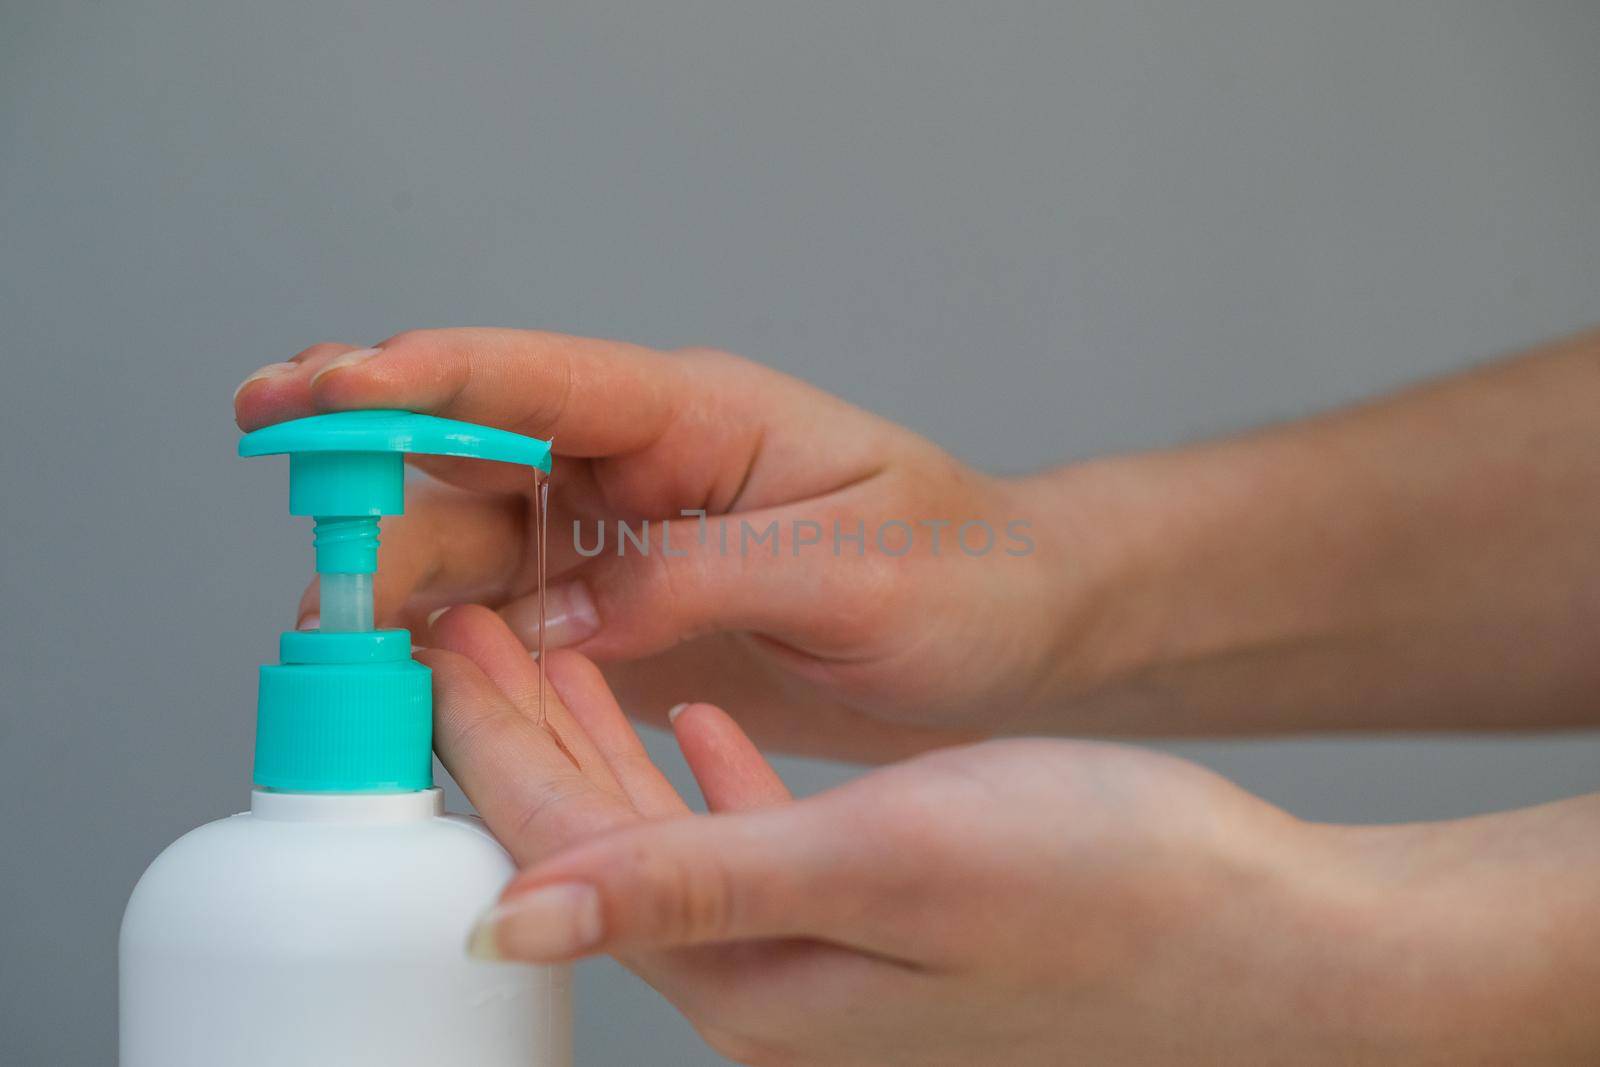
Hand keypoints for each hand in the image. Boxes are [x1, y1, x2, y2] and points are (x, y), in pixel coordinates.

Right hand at [236, 330, 1101, 759]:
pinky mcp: (624, 628)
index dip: (413, 379)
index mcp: (697, 417)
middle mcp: (642, 473)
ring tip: (340, 638)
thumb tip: (551, 609)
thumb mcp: (849, 571)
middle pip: (475, 470)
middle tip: (325, 569)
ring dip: (401, 589)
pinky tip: (405, 684)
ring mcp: (624, 552)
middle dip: (378, 502)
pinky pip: (515, 633)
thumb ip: (694, 577)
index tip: (315, 394)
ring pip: (477, 556)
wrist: (1017, 637)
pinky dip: (453, 655)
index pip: (533, 380)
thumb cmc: (967, 573)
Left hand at [429, 606, 1598, 1064]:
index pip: (563, 851)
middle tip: (455, 614)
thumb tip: (507, 924)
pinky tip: (695, 716)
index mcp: (752, 981)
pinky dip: (704, 768)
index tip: (433, 637)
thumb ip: (690, 887)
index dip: (487, 739)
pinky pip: (751, 832)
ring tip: (539, 640)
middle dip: (517, 726)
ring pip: (660, 829)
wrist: (1268, 934)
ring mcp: (820, 950)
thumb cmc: (1106, 887)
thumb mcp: (887, 864)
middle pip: (594, 840)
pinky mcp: (874, 910)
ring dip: (598, 736)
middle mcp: (768, 980)